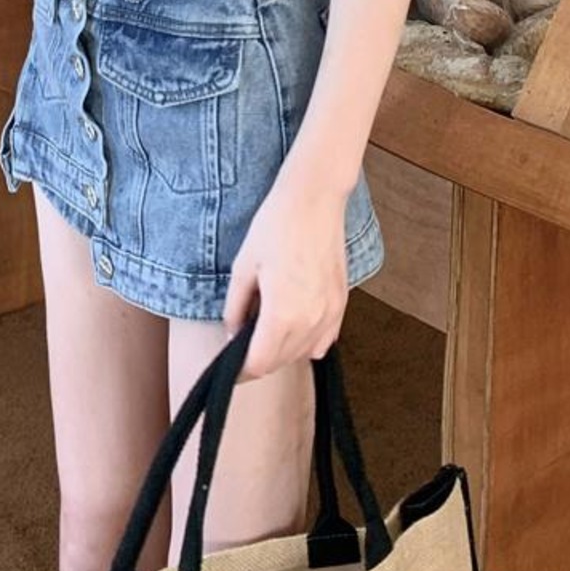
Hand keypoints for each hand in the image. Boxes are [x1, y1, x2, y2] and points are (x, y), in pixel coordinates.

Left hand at [223, 158, 347, 378]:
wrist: (315, 199)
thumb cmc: (276, 226)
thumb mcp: (242, 268)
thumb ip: (235, 309)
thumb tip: (233, 334)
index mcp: (282, 315)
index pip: (259, 364)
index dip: (240, 371)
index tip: (228, 368)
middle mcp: (310, 321)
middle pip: (280, 362)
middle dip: (258, 360)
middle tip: (241, 346)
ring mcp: (330, 314)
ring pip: (303, 354)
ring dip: (282, 353)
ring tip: (265, 332)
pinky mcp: (341, 304)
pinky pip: (324, 340)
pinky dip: (307, 343)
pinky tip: (293, 327)